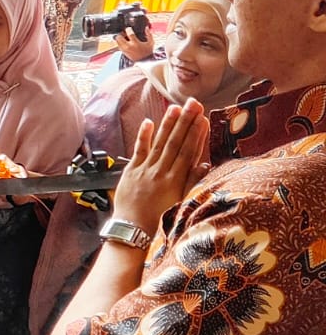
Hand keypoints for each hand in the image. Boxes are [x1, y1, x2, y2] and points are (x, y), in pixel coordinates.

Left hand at [111, 98, 210, 232]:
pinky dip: (143, 136)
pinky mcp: (130, 172)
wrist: (133, 230)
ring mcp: (145, 170)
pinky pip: (138, 151)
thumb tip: (204, 164)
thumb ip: (192, 182)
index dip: (197, 134)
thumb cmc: (158, 220)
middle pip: (176, 143)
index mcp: (176, 180)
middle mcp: (161, 172)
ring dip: (168, 125)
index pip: (189, 151)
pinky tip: (149, 122)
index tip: (204, 118)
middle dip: (185, 122)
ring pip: (159, 143)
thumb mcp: (181, 203)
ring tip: (176, 108)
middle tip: (194, 103)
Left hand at [113, 27, 154, 61]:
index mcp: (136, 43)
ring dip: (119, 38)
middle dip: (121, 34)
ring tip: (124, 37)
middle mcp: (129, 46)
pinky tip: (124, 41)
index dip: (128, 29)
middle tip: (124, 33)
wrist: (144, 61)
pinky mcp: (123, 52)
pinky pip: (118, 45)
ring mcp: (125, 50)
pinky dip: (120, 42)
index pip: (130, 34)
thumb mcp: (151, 42)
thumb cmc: (148, 51)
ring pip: (117, 41)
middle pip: (119, 38)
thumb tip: (146, 27)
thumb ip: (149, 34)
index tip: (129, 28)